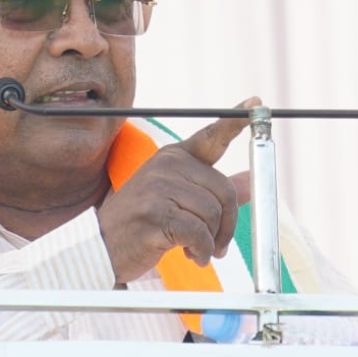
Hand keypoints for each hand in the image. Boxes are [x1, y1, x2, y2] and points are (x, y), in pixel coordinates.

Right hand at [99, 98, 259, 282]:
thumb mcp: (178, 199)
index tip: (256, 101)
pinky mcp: (155, 215)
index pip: (211, 136)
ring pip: (213, 215)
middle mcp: (167, 166)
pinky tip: (190, 255)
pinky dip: (201, 251)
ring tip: (194, 249)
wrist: (101, 246)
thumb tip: (252, 180)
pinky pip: (199, 234)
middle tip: (217, 244)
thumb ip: (215, 190)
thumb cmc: (143, 222)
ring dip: (211, 241)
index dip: (235, 121)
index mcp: (174, 157)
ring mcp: (158, 189)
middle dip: (227, 224)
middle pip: (225, 191)